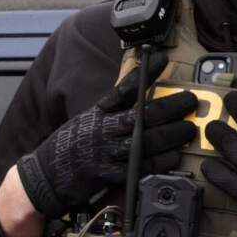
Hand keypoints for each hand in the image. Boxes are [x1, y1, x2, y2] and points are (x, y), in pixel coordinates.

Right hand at [16, 52, 197, 217]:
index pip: (125, 88)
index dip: (146, 73)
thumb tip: (137, 91)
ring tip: (189, 129)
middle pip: (145, 114)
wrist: (45, 176)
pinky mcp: (112, 174)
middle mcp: (105, 129)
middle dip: (173, 106)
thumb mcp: (88, 119)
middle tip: (191, 101)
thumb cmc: (71, 146)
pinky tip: (174, 156)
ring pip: (148, 140)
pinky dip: (161, 161)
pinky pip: (142, 166)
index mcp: (99, 113)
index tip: (163, 60)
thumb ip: (112, 108)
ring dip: (173, 134)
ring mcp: (109, 152)